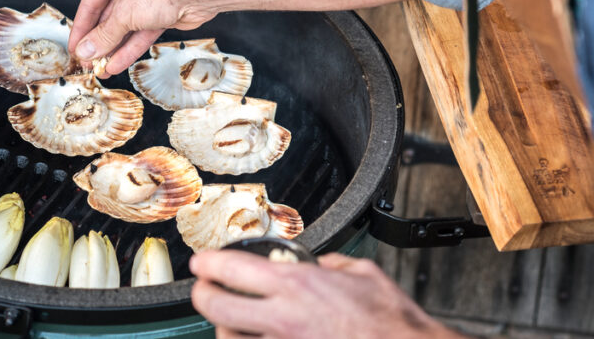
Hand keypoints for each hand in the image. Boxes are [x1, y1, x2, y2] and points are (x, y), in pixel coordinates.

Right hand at [68, 0, 216, 75]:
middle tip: (88, 60)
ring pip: (124, 27)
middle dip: (99, 42)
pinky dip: (129, 48)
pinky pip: (140, 33)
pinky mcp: (160, 12)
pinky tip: (117, 63)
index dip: (82, 28)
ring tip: (101, 67)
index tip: (76, 47)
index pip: (90, 2)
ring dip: (113, 48)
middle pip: (107, 16)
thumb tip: (87, 49)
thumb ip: (103, 36)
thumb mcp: (124, 14)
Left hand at [190, 251, 461, 338]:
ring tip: (229, 321)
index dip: (208, 263)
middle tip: (202, 288)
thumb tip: (322, 264)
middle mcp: (283, 320)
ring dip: (225, 328)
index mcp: (297, 286)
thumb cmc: (391, 323)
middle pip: (217, 307)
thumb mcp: (363, 273)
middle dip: (202, 295)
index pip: (232, 269)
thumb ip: (333, 264)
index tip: (201, 262)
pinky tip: (257, 337)